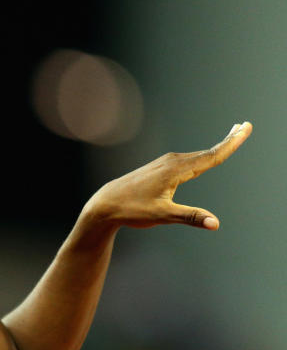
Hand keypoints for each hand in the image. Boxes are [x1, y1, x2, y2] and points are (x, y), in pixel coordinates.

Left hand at [85, 121, 252, 230]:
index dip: (231, 143)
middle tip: (245, 126)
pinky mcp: (158, 168)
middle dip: (227, 140)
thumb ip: (191, 217)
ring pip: (196, 155)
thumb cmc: (131, 210)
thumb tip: (215, 223)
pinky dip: (200, 155)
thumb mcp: (163, 216)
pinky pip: (186, 160)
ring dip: (215, 147)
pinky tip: (204, 157)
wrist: (105, 204)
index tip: (245, 128)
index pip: (211, 156)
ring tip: (232, 135)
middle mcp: (171, 162)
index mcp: (176, 171)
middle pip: (207, 152)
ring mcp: (164, 164)